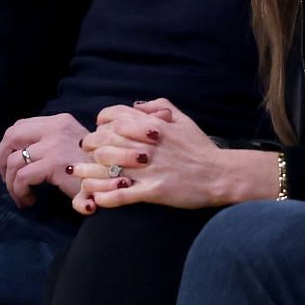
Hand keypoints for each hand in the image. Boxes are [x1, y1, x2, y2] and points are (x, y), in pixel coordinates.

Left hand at [0, 113, 88, 205]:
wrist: (115, 181)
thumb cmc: (94, 168)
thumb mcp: (71, 146)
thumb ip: (48, 143)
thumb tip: (16, 154)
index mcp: (60, 121)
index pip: (20, 126)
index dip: (8, 146)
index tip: (9, 165)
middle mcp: (56, 127)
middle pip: (11, 137)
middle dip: (1, 160)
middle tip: (7, 180)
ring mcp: (54, 144)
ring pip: (14, 162)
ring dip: (11, 183)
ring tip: (21, 195)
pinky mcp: (53, 163)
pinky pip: (22, 177)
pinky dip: (19, 191)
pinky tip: (29, 200)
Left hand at [71, 99, 274, 211]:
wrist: (221, 175)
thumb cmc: (200, 148)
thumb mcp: (183, 119)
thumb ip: (159, 106)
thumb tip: (136, 105)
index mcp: (153, 126)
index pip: (113, 117)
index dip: (100, 124)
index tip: (98, 132)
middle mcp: (148, 145)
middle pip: (104, 141)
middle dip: (90, 147)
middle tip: (88, 155)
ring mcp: (150, 168)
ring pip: (107, 168)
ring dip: (90, 173)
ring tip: (82, 177)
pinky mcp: (154, 191)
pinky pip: (121, 195)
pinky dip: (105, 197)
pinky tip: (97, 199)